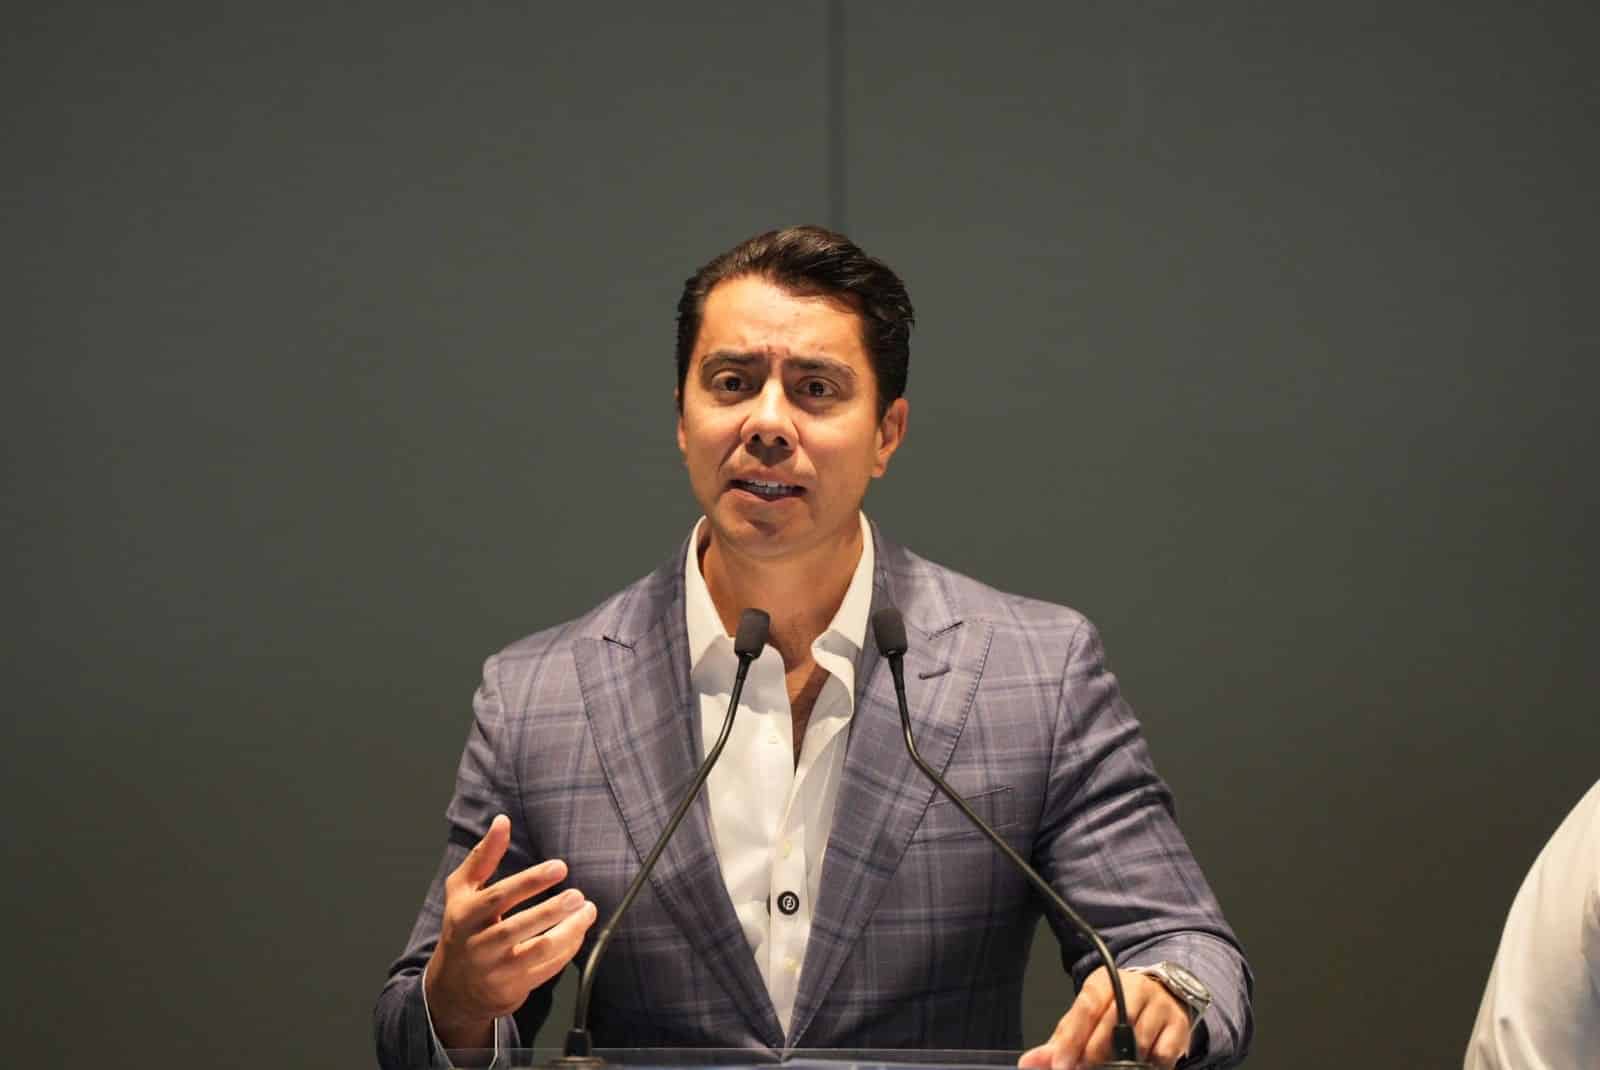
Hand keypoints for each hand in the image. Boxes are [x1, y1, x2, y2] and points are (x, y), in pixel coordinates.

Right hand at [423, 814, 597, 1048]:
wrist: (453, 988)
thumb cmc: (462, 929)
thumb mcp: (462, 891)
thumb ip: (483, 856)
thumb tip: (502, 821)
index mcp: (465, 916)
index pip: (499, 897)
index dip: (530, 882)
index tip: (559, 867)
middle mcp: (478, 945)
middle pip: (516, 928)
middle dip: (551, 910)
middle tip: (578, 895)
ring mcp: (495, 970)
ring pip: (536, 952)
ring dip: (567, 932)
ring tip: (587, 911)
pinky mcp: (512, 988)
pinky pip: (545, 970)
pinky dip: (566, 951)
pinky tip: (579, 932)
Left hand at [1019, 967, 1190, 1069]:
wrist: (1162, 994)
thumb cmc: (1115, 1009)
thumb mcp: (1086, 1016)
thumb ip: (1060, 1041)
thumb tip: (1028, 1063)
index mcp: (1103, 982)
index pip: (1086, 1007)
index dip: (1072, 1039)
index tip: (1061, 1065)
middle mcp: (1133, 988)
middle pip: (1111, 1024)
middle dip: (1094, 1055)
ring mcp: (1158, 1006)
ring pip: (1138, 1041)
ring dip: (1122, 1062)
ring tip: (1112, 1066)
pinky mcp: (1178, 1026)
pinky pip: (1161, 1055)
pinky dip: (1148, 1065)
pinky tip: (1139, 1064)